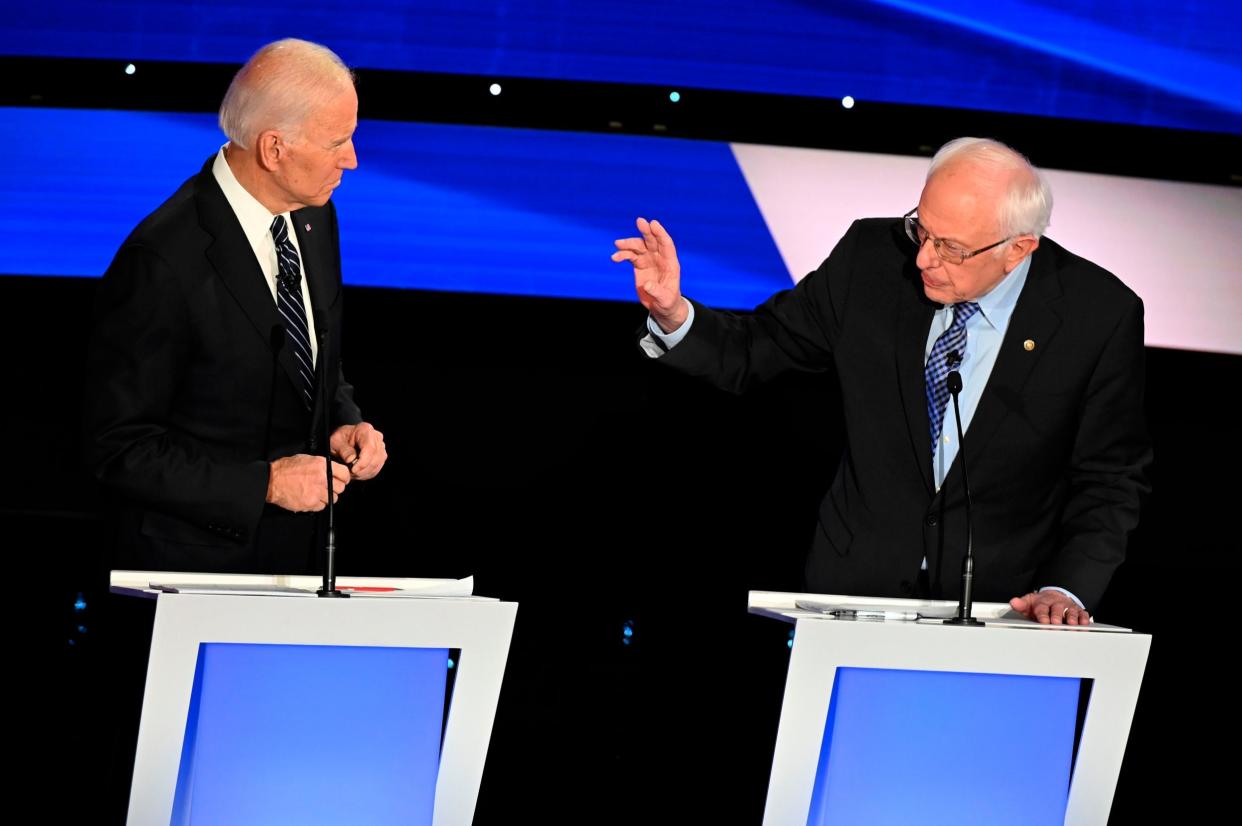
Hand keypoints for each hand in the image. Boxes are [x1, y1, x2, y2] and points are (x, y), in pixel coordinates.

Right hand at [267, 454, 349, 511]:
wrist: (271, 480)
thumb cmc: (286, 469)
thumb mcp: (306, 459)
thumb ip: (321, 465)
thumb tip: (332, 469)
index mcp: (322, 465)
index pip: (345, 473)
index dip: (344, 478)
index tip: (342, 480)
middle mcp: (322, 478)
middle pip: (341, 488)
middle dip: (335, 488)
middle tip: (327, 487)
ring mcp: (317, 492)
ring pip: (332, 499)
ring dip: (326, 497)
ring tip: (316, 493)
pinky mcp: (311, 503)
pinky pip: (322, 507)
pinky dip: (317, 504)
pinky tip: (310, 498)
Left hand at [330, 421, 386, 479]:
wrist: (344, 439)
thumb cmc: (340, 439)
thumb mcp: (335, 442)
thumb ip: (343, 450)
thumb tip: (351, 460)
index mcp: (365, 430)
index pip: (370, 448)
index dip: (363, 462)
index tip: (353, 470)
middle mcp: (376, 437)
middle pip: (376, 458)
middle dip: (363, 469)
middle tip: (350, 473)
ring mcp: (381, 446)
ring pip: (377, 464)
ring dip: (364, 473)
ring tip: (352, 473)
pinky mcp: (381, 456)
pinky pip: (376, 468)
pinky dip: (367, 474)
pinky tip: (357, 473)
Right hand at [612, 217, 687, 332]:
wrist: (661, 307)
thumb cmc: (668, 302)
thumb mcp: (665, 299)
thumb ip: (657, 291)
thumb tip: (647, 284)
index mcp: (670, 263)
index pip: (666, 244)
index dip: (660, 233)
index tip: (653, 224)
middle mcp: (660, 258)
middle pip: (652, 241)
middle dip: (646, 231)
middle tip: (639, 221)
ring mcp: (649, 261)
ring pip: (639, 247)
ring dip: (629, 244)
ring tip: (618, 244)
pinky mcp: (640, 266)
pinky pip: (630, 256)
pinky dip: (623, 255)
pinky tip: (615, 257)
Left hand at [1009, 591, 1090, 625]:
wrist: (1054, 596)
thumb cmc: (1040, 604)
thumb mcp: (1029, 603)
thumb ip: (1021, 604)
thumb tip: (1013, 602)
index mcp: (1043, 602)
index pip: (1042, 608)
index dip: (1043, 615)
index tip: (1043, 621)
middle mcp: (1057, 604)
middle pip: (1057, 609)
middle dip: (1057, 617)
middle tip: (1056, 624)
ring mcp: (1068, 607)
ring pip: (1071, 612)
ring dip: (1071, 618)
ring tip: (1071, 624)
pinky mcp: (1078, 611)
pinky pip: (1083, 614)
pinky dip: (1084, 619)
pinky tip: (1084, 624)